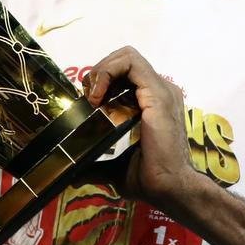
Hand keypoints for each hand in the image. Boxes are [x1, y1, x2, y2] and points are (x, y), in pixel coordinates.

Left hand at [82, 46, 197, 209]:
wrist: (170, 188)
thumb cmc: (149, 179)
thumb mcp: (116, 168)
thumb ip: (97, 166)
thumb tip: (73, 177)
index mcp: (153, 102)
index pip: (126, 72)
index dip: (103, 79)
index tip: (89, 102)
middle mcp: (160, 91)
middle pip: (125, 60)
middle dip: (100, 71)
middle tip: (89, 97)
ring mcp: (161, 89)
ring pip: (127, 56)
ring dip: (102, 70)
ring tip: (92, 96)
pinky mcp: (157, 93)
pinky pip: (131, 64)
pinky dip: (108, 72)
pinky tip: (97, 97)